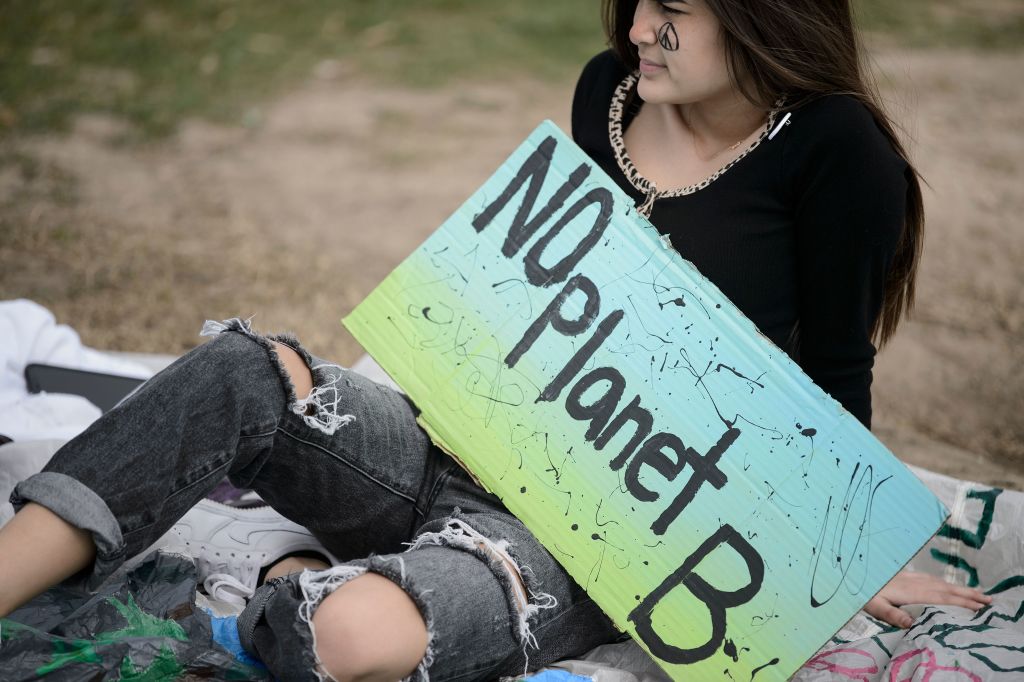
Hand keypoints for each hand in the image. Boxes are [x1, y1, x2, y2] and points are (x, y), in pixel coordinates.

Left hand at [865, 571, 992, 627]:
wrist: (853, 573)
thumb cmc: (863, 593)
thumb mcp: (874, 606)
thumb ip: (892, 615)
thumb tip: (910, 624)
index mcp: (910, 591)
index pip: (941, 597)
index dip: (960, 601)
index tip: (978, 606)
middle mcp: (915, 582)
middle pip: (946, 589)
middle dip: (968, 594)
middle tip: (988, 600)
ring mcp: (911, 577)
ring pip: (941, 583)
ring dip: (959, 588)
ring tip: (976, 594)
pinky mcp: (906, 575)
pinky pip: (932, 579)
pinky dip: (945, 583)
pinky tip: (948, 586)